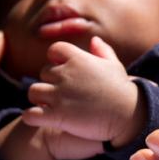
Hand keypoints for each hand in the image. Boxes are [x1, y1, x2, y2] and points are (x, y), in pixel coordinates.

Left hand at [23, 37, 145, 147]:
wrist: (128, 117)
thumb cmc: (123, 92)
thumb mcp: (115, 66)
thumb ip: (103, 51)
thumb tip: (94, 40)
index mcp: (77, 58)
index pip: (54, 50)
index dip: (56, 60)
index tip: (65, 72)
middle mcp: (65, 74)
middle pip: (43, 72)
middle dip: (50, 82)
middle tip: (61, 94)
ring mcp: (59, 95)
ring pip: (33, 91)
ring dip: (39, 99)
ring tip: (50, 106)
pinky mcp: (57, 115)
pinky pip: (30, 114)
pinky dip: (31, 117)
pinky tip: (41, 119)